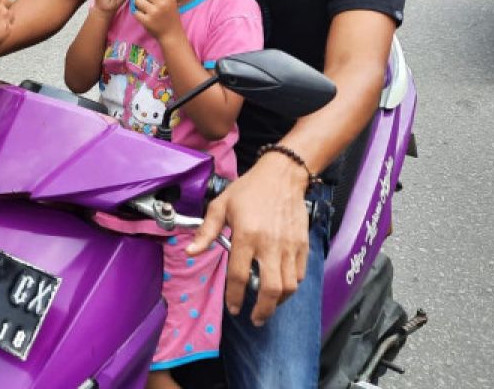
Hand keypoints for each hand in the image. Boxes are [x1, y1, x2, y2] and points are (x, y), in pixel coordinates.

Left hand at [131, 0, 182, 43]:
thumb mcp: (171, 2)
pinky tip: (142, 15)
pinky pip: (135, 11)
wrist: (171, 35)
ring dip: (138, 3)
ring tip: (144, 8)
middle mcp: (161, 4)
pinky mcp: (146, 21)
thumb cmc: (170, 17)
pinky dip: (137, 12)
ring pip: (137, 0)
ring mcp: (153, 12)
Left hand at [188, 152, 310, 325]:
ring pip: (288, 286)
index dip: (235, 296)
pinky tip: (280, 288)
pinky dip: (291, 287)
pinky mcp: (303, 245)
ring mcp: (289, 246)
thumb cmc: (249, 189)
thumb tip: (190, 251)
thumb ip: (206, 231)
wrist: (282, 175)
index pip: (240, 275)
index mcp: (247, 235)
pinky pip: (300, 275)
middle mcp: (270, 244)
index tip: (233, 307)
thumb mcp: (221, 205)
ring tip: (267, 306)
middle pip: (270, 288)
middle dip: (262, 310)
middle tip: (254, 319)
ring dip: (278, 302)